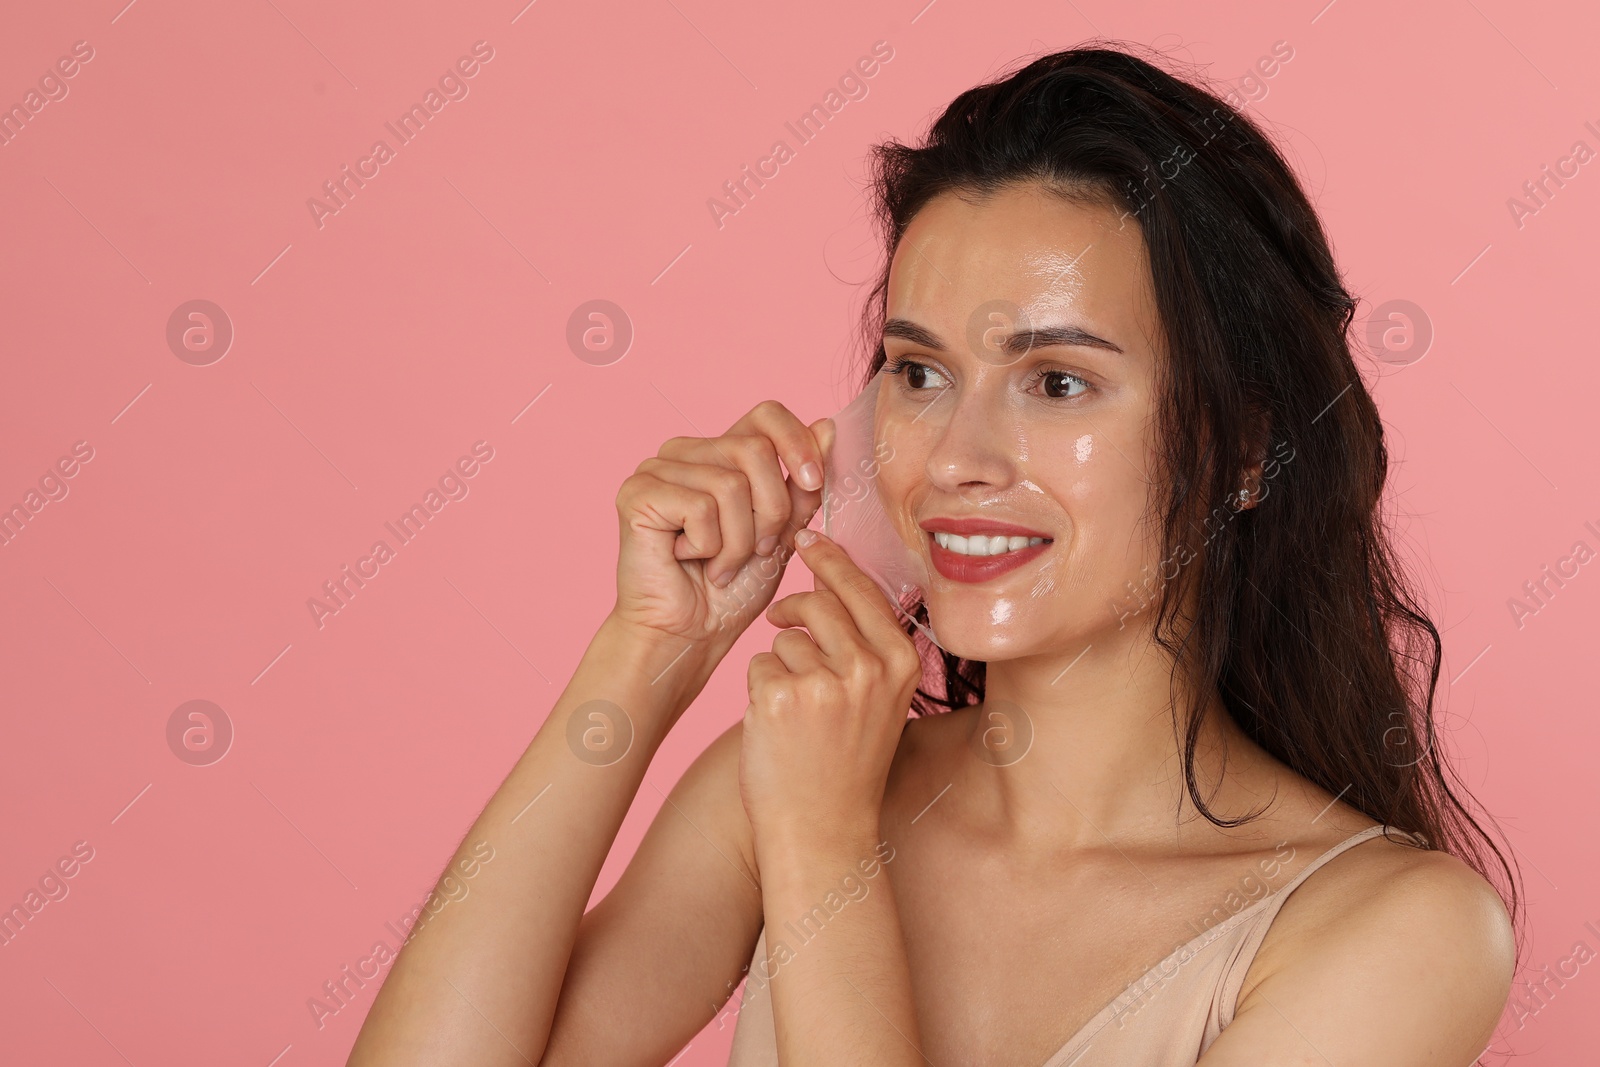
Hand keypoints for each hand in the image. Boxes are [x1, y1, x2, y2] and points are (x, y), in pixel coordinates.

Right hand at [612, 401, 835, 656]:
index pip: (766, 414)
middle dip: (771, 511)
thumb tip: (827, 425)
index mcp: (720, 452)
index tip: (815, 483)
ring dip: (739, 540)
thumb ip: (802, 484)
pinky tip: (688, 560)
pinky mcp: (637, 493)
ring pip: (731, 484)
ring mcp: (656, 468)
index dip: (797, 443)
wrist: (689, 634)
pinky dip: (709, 547)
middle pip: (755, 450)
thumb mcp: (783, 533)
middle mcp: (685, 451)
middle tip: (755, 550)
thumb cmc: (733, 589)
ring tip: (720, 564)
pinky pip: (700, 507)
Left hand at [740, 529, 923, 860]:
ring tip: (794, 708)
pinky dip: (759, 687)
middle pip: (818, 603)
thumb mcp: (880, 699)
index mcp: (900, 662)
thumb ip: (866, 643)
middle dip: (793, 607)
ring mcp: (825, 683)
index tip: (808, 539)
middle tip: (779, 615)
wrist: (821, 829)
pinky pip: (759, 663)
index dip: (830, 560)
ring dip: (779, 661)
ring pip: (786, 636)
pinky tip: (776, 723)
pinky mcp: (780, 697)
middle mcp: (869, 668)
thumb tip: (830, 578)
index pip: (861, 589)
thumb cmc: (847, 763)